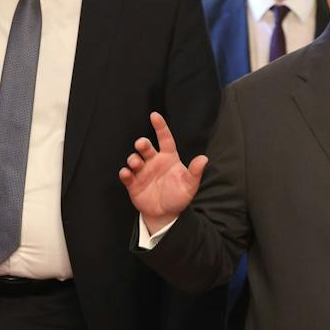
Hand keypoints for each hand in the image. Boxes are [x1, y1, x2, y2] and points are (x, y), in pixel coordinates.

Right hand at [120, 112, 208, 233]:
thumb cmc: (178, 196)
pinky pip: (126, 175)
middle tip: (141, 145)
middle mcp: (154, 162)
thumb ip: (195, 172)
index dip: (160, 127)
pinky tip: (127, 173)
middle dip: (142, 143)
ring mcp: (142, 172)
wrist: (166, 214)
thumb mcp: (190, 185)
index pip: (165, 139)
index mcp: (168, 158)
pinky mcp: (133, 183)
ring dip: (133, 159)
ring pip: (134, 159)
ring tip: (136, 164)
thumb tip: (204, 159)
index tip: (154, 115)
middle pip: (146, 147)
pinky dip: (125, 173)